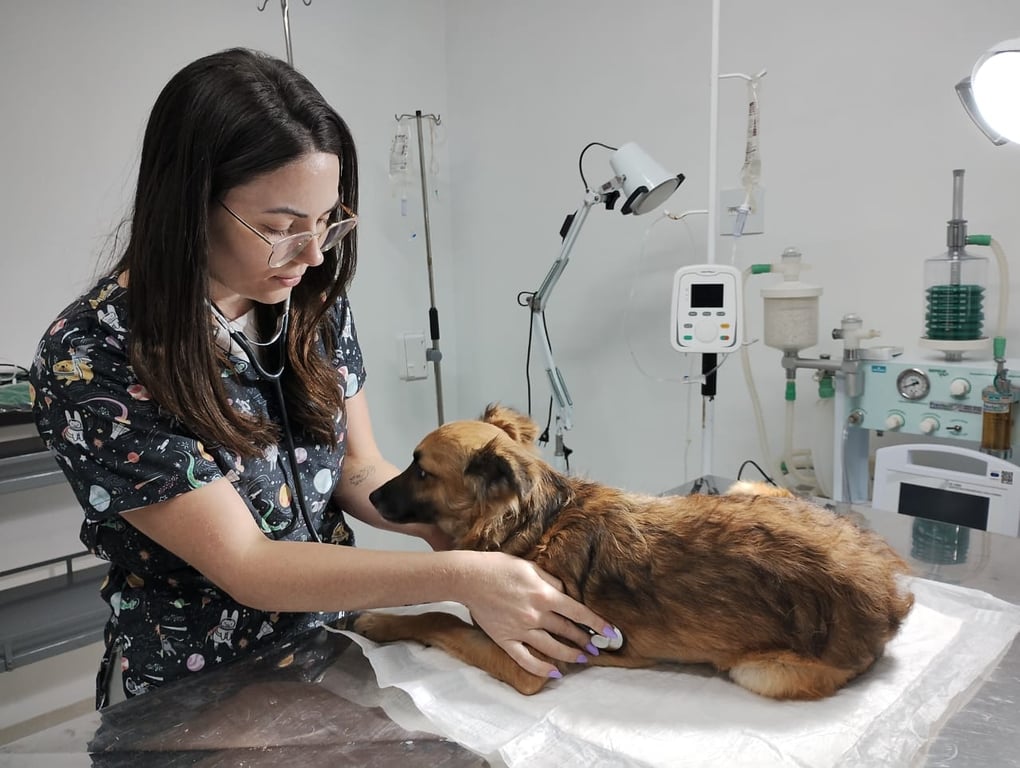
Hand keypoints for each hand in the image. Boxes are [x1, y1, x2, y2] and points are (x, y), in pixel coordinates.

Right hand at [457, 551, 612, 678]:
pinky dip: (542, 668)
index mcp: (544, 594)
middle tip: (598, 648)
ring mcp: (520, 630)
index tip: (611, 632)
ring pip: (552, 648)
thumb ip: (551, 581)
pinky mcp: (506, 640)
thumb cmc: (499, 567)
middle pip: (567, 631)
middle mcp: (536, 614)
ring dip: (571, 655)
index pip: (578, 613)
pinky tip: (555, 672)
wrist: (469, 578)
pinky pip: (526, 659)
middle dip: (586, 641)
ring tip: (583, 659)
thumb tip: (567, 593)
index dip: (597, 624)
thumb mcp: (530, 567)